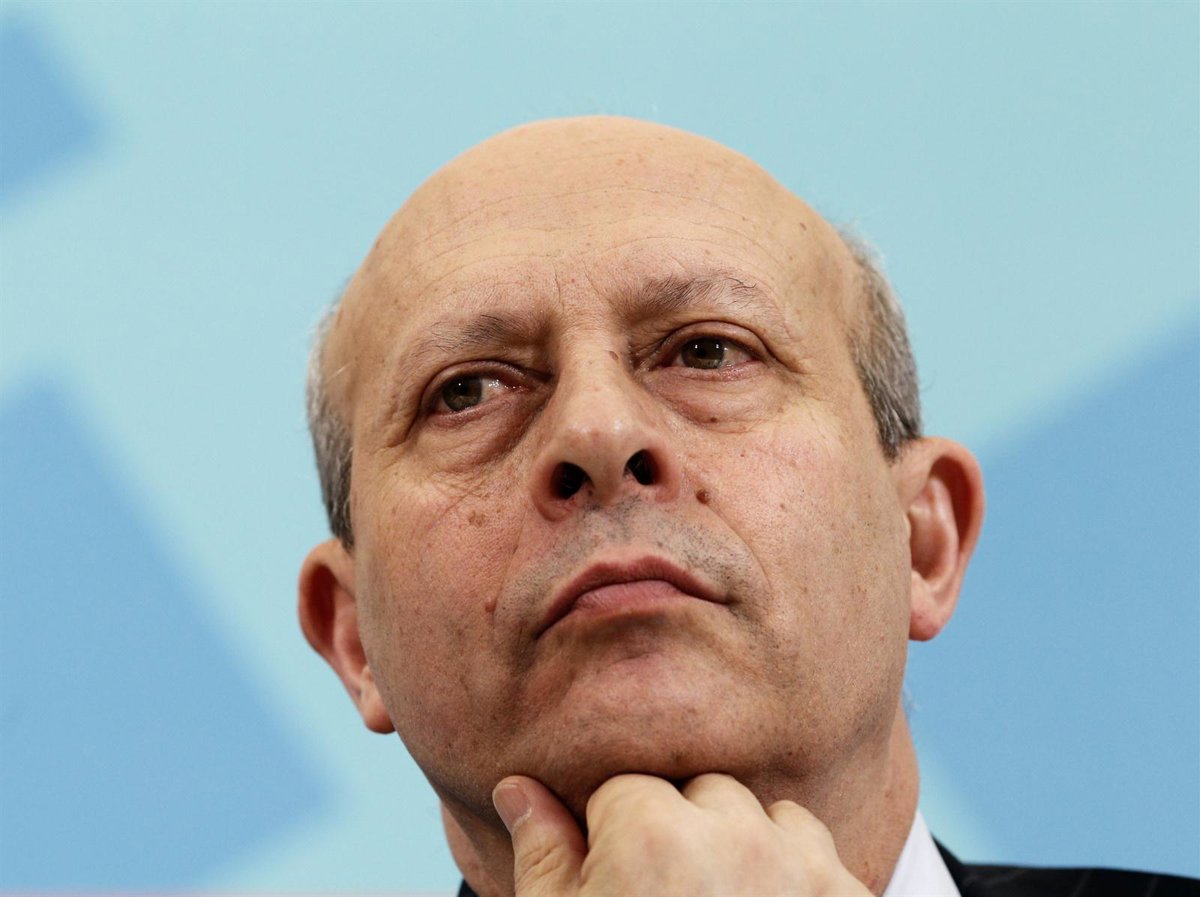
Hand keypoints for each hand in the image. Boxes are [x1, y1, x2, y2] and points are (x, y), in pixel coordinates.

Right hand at [492, 773, 872, 896]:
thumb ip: (545, 854)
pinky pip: (822, 859)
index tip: (619, 894)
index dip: (613, 843)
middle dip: (683, 836)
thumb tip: (519, 789)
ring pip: (770, 819)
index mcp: (652, 835)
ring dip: (750, 850)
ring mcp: (802, 873)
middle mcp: (735, 837)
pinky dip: (797, 883)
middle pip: (701, 796)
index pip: (625, 792)